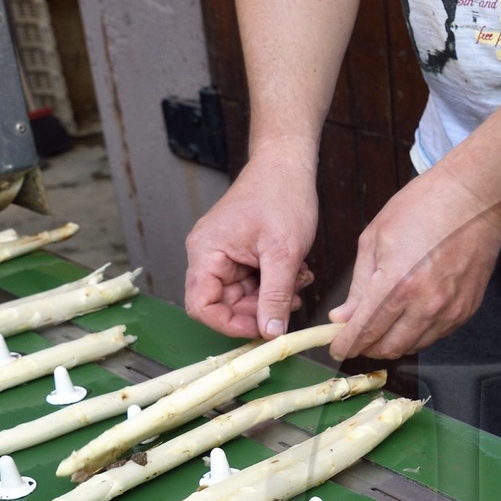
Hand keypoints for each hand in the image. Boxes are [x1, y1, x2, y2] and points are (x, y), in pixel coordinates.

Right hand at [184, 155, 317, 339]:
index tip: (262, 329)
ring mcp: (227, 255)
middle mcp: (210, 255)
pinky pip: (256, 283)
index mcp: (206, 252)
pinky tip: (297, 273)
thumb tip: (271, 333)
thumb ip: (275, 296)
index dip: (229, 324)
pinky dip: (277, 285)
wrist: (288, 166)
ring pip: (245, 297)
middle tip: (290, 303)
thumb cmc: (281, 196)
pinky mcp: (244, 254)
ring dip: (274, 297)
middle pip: (225, 305)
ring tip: (298, 281)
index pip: (201, 306)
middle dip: (260, 309)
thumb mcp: (283, 253)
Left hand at [327, 169, 500, 360]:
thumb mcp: (375, 238)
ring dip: (393, 342)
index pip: (364, 331)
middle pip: (388, 348)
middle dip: (368, 347)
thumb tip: (343, 316)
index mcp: (396, 285)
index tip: (337, 349)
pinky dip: (418, 333)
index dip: (346, 345)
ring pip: (413, 347)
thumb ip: (359, 284)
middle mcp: (424, 305)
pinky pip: (436, 336)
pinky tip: (410, 316)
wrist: (474, 198)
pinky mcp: (466, 310)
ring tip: (384, 326)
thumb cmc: (423, 208)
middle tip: (359, 336)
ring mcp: (449, 311)